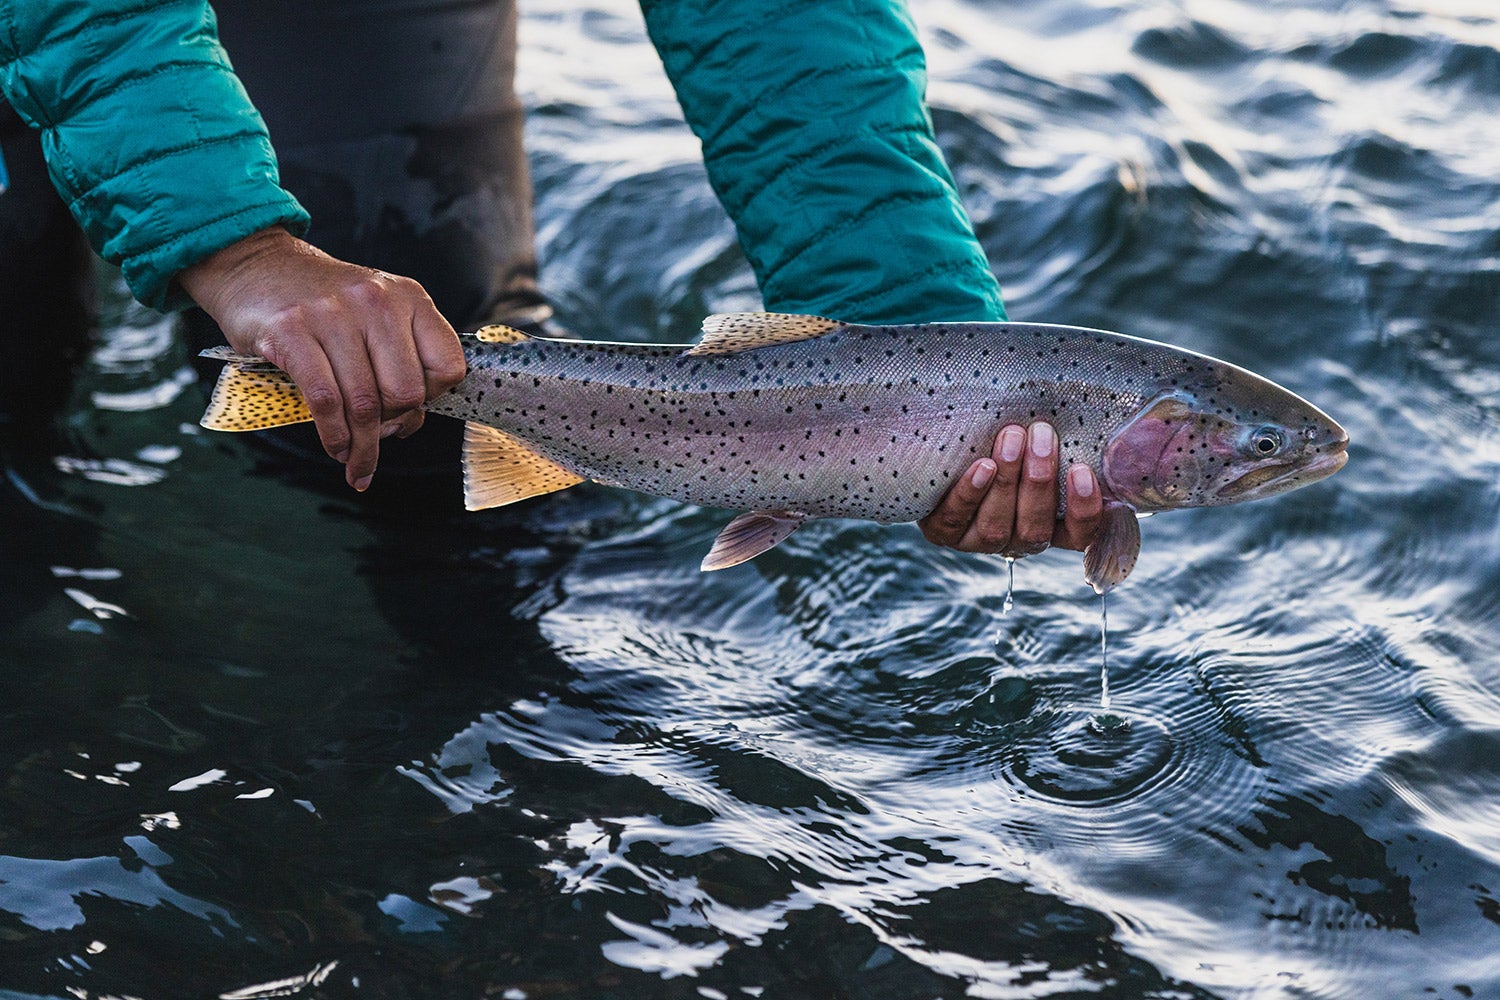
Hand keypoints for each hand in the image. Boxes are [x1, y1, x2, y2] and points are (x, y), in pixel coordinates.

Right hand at [178, 227, 465, 490]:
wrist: (256, 263)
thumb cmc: (320, 300)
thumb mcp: (375, 311)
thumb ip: (399, 356)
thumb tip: (409, 422)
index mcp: (409, 297)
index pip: (447, 366)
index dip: (433, 399)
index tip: (411, 411)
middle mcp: (376, 301)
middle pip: (406, 392)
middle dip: (393, 426)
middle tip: (376, 437)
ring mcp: (333, 313)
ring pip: (364, 403)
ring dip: (361, 446)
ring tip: (355, 460)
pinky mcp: (291, 331)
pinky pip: (325, 401)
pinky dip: (334, 435)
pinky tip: (335, 446)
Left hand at [919, 422, 1103, 554]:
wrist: (945, 449)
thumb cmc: (1009, 439)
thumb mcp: (1039, 440)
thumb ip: (1063, 439)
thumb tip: (1099, 418)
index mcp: (1052, 524)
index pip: (1079, 534)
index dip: (1084, 510)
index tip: (1082, 471)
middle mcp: (1018, 538)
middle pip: (1034, 528)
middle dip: (1039, 480)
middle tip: (1041, 435)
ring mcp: (980, 540)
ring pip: (996, 527)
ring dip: (1007, 481)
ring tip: (1011, 439)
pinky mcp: (945, 532)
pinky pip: (955, 522)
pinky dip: (970, 494)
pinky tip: (981, 466)